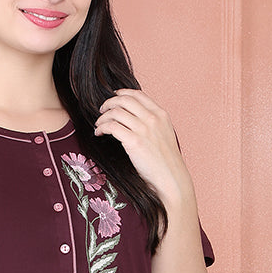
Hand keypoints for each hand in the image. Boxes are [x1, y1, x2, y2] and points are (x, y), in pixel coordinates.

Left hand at [94, 89, 194, 207]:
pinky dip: (102, 127)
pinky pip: (112, 127)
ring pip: (116, 112)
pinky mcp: (134, 141)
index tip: (113, 98)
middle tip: (102, 111)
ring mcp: (143, 129)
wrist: (172, 179)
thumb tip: (134, 120)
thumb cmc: (166, 163)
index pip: (138, 95)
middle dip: (109, 103)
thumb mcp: (164, 135)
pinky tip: (99, 133)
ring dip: (103, 117)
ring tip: (99, 124)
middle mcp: (152, 118)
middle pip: (124, 100)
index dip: (122, 93)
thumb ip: (152, 124)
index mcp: (161, 115)